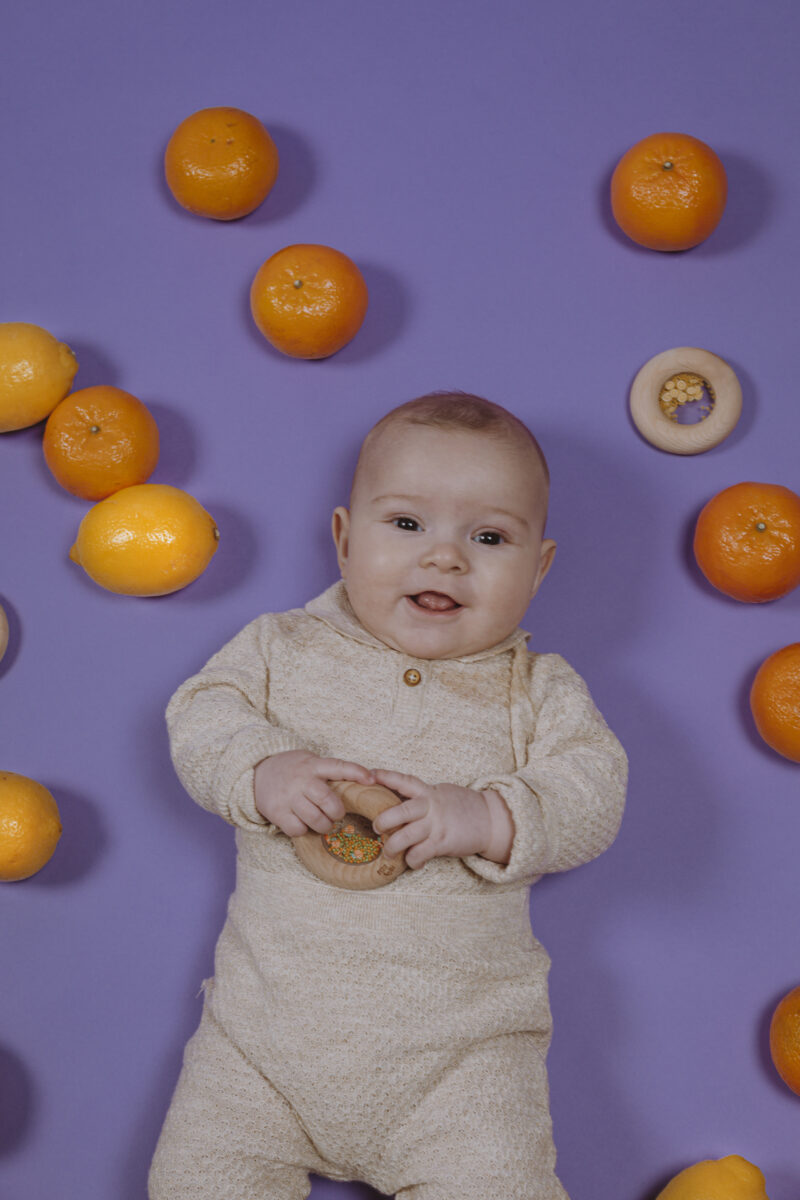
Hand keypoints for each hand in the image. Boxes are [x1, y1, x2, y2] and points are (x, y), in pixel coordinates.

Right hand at [254, 750, 374, 836]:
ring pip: (314, 818)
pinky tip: (302, 824)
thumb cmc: (292, 769)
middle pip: (327, 800)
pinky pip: (297, 828)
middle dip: (337, 812)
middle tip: (337, 814)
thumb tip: (363, 782)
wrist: (257, 772)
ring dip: (324, 825)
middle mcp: (301, 779)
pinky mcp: (276, 811)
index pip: (338, 767)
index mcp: (313, 765)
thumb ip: (328, 771)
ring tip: (323, 823)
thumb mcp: (310, 762)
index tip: (371, 780)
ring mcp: (288, 796)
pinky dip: (303, 830)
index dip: (356, 772)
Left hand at [371, 769, 511, 869]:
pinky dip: (413, 861)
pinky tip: (414, 862)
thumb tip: (399, 800)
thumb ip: (423, 796)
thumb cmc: (464, 807)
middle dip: (383, 820)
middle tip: (376, 827)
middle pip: (400, 812)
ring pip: (405, 836)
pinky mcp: (442, 843)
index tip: (370, 774)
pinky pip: (419, 854)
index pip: (405, 781)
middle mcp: (431, 807)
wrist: (491, 821)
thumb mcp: (442, 794)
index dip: (387, 777)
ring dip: (392, 847)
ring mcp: (436, 825)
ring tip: (387, 853)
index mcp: (429, 792)